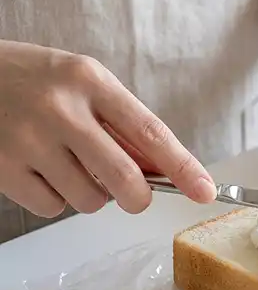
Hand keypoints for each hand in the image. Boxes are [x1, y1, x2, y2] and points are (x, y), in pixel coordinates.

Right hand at [0, 40, 216, 217]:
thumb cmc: (34, 81)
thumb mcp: (83, 84)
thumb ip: (121, 124)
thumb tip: (162, 171)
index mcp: (90, 81)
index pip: (151, 132)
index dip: (184, 168)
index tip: (205, 191)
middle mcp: (60, 110)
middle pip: (124, 178)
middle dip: (139, 198)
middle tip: (134, 196)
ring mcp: (28, 140)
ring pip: (89, 200)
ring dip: (91, 195)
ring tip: (69, 166)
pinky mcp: (2, 168)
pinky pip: (52, 208)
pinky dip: (55, 199)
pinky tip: (41, 171)